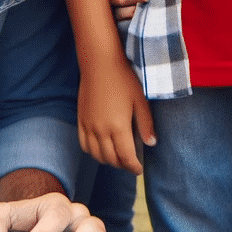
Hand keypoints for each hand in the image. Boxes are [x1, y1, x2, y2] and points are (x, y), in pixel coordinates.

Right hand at [77, 60, 153, 174]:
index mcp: (118, 127)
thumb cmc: (123, 78)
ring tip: (117, 158)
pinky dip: (92, 152)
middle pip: (110, 159)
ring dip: (107, 160)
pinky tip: (101, 149)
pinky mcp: (80, 120)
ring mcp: (88, 126)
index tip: (139, 169)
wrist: (99, 63)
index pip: (126, 157)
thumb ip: (146, 124)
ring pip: (96, 154)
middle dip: (122, 165)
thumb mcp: (140, 100)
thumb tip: (151, 143)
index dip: (133, 167)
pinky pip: (84, 144)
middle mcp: (101, 130)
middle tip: (130, 164)